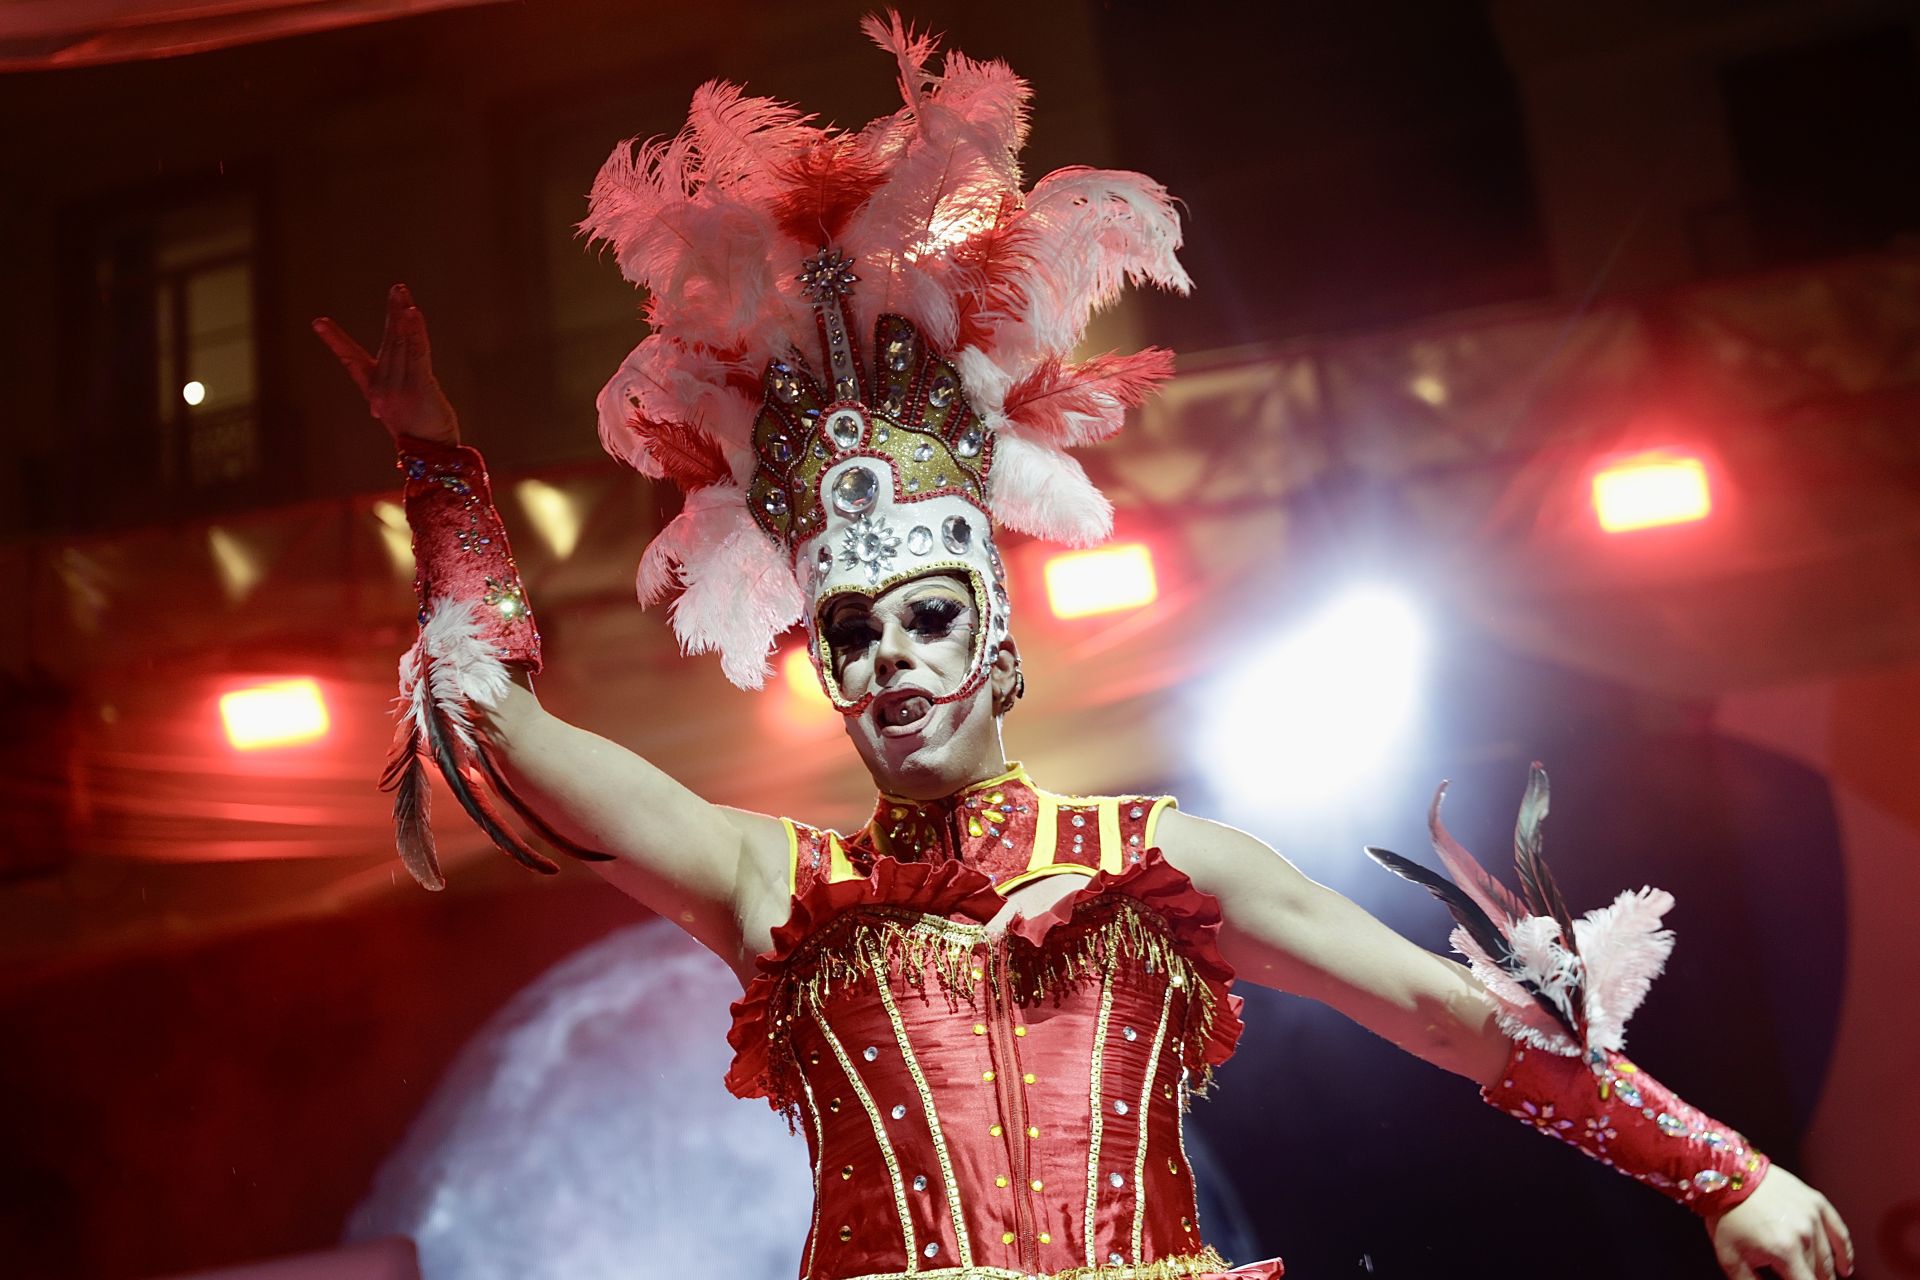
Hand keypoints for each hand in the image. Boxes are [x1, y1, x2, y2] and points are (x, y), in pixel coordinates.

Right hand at [312, 283, 460, 444]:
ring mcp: (399, 388)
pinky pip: (417, 353)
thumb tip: (378, 401)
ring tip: (403, 294)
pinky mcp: (419, 387)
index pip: (351, 362)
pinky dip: (415, 331)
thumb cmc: (421, 434)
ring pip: (402, 344)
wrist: (433, 457)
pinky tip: (413, 313)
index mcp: (374, 392)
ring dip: (404, 316)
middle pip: (388, 342)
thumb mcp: (400, 411)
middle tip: (397, 289)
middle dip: (393, 314)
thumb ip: (392, 392)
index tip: (318, 322)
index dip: (335, 341)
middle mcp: (382, 388)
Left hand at [1707, 1165, 1852, 1279]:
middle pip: (1818, 1273)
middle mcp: (1804, 1235)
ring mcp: (1813, 1217)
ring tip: (1822, 1278)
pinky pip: (1839, 1232)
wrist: (1728, 1174)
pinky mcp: (1817, 1202)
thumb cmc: (1726, 1215)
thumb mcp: (1730, 1257)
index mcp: (1784, 1251)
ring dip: (1826, 1271)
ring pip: (1828, 1256)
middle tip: (1799, 1276)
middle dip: (1811, 1278)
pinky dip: (1845, 1252)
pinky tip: (1845, 1266)